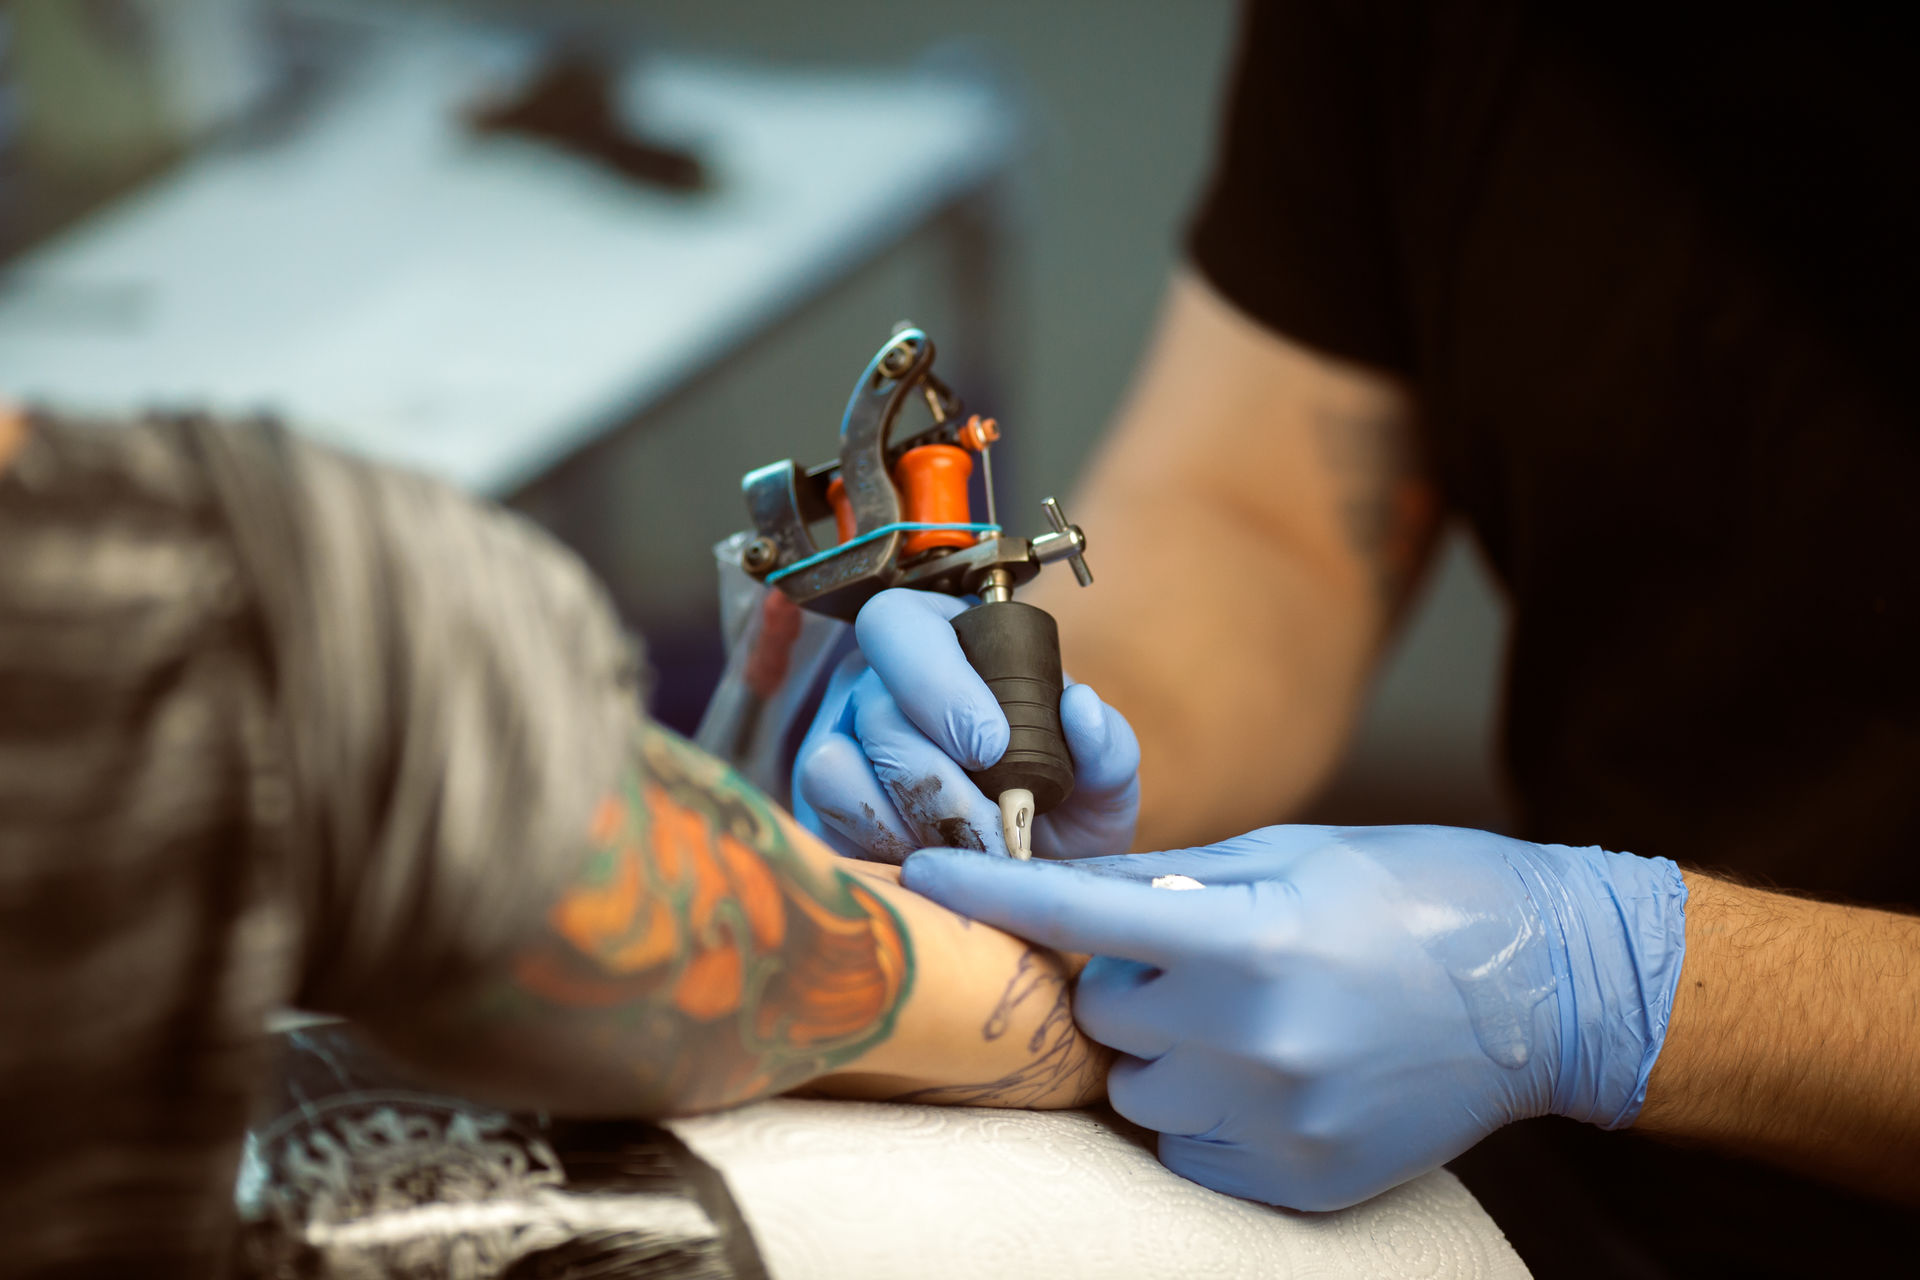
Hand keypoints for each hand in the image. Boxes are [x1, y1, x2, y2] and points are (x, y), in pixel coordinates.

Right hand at [792, 589, 1139, 861]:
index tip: (992, 747)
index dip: (937, 682)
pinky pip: (823, 822)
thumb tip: (1080, 706)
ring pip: (832, 766)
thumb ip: (1107, 747)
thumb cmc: (1064, 815)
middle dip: (937, 781)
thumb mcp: (1103, 784)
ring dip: (905, 822)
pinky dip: (880, 850)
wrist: (1036, 887)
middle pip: (874, 709)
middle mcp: (879, 686)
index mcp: (946, 645)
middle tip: (993, 832)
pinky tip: (932, 868)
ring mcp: (841, 745)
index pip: (901, 625)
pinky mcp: (822, 810)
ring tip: (968, 854)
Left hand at [901, 825, 1688, 1209]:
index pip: (1077, 922)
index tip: (925, 878)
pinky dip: (1205, 1109)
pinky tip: (1274, 1068)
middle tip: (1206, 955)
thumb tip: (1075, 894)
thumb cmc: (1418, 894)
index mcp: (1246, 940)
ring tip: (1250, 1014)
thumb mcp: (1292, 855)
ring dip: (1166, 1049)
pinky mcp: (1301, 1181)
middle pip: (1105, 1014)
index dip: (990, 896)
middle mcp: (1251, 1040)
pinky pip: (1189, 1147)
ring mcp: (1276, 1122)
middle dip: (1133, 980)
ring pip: (1140, 1087)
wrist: (1547, 988)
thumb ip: (1173, 881)